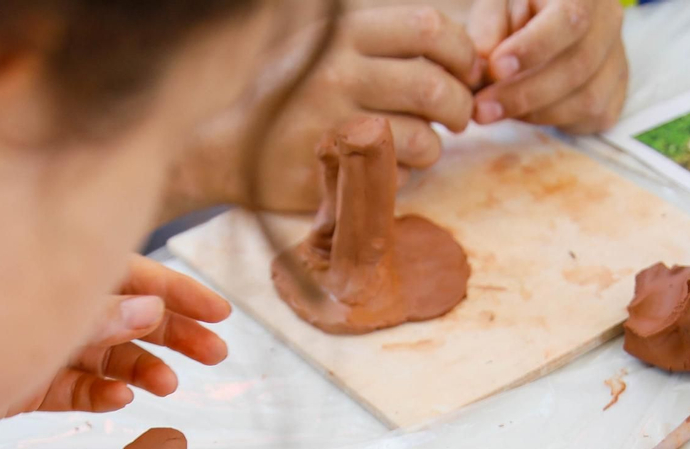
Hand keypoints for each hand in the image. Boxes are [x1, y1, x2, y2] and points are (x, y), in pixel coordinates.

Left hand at [10, 257, 229, 413]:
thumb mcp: (49, 311)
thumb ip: (102, 314)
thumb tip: (152, 310)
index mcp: (64, 268)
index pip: (135, 275)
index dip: (180, 293)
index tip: (219, 313)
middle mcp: (57, 303)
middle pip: (127, 316)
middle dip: (173, 334)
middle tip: (215, 354)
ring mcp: (44, 343)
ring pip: (106, 356)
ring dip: (141, 369)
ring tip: (167, 385)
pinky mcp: (30, 381)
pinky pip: (74, 388)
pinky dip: (99, 394)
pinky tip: (119, 398)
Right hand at [171, 6, 479, 212]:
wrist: (223, 146)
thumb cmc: (285, 93)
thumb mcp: (321, 44)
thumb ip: (377, 40)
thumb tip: (452, 41)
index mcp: (341, 34)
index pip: (430, 29)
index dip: (463, 53)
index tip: (466, 73)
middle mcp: (339, 74)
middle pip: (434, 87)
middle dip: (459, 107)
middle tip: (457, 118)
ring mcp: (333, 127)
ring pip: (422, 139)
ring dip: (434, 146)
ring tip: (423, 146)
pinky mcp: (330, 172)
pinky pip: (395, 177)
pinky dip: (405, 175)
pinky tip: (388, 168)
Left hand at [467, 0, 627, 133]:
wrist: (545, 23)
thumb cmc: (519, 9)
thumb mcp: (498, 4)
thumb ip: (488, 27)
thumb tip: (481, 66)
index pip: (569, 19)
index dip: (533, 48)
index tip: (495, 68)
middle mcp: (609, 21)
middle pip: (578, 65)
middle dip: (524, 94)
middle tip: (481, 109)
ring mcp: (618, 59)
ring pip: (587, 99)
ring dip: (535, 113)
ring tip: (495, 110)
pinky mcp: (616, 93)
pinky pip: (591, 118)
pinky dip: (553, 122)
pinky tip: (523, 113)